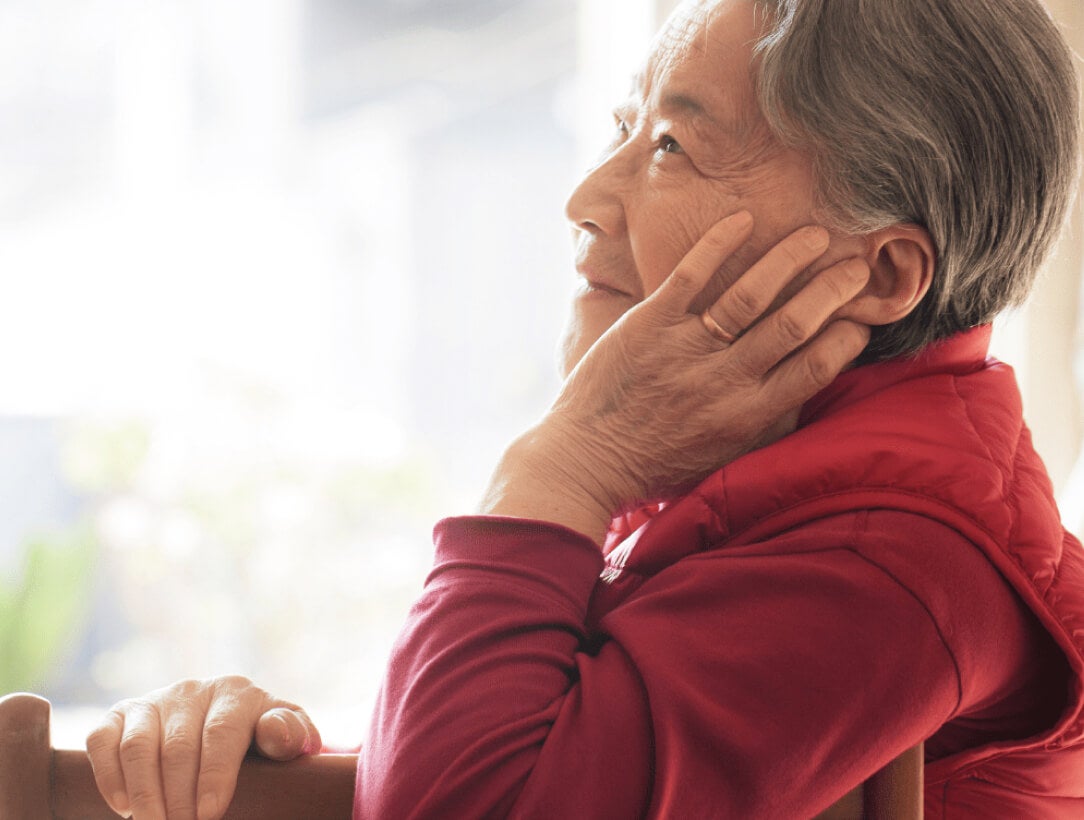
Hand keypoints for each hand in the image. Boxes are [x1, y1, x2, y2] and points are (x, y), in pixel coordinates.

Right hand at [86, 675, 320, 819]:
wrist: (228, 728)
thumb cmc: (259, 743)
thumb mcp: (285, 737)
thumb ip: (291, 734)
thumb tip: (276, 733)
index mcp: (236, 693)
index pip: (222, 731)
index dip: (215, 775)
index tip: (210, 815)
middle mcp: (192, 690)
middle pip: (178, 745)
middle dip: (179, 795)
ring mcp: (153, 701)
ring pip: (138, 745)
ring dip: (143, 793)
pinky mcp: (120, 715)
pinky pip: (102, 740)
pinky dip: (109, 776)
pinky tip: (124, 807)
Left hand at [482, 211, 870, 541]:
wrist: (586, 461)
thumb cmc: (656, 464)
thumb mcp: (723, 457)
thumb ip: (764, 424)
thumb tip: (805, 389)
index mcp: (748, 415)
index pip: (816, 367)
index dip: (846, 337)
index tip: (860, 318)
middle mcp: (724, 380)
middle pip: (795, 323)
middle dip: (833, 289)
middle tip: (855, 266)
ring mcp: (685, 347)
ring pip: (750, 294)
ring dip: (789, 258)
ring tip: (816, 235)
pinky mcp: (648, 324)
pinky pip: (690, 276)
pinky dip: (717, 245)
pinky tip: (743, 221)